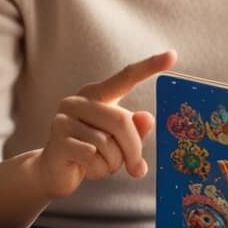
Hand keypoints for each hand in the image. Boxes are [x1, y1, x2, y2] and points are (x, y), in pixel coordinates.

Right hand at [35, 50, 176, 200]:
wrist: (55, 172)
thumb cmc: (92, 151)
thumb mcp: (118, 140)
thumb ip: (134, 129)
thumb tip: (147, 117)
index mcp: (97, 94)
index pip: (126, 76)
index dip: (149, 66)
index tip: (173, 55)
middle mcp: (78, 101)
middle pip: (121, 122)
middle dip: (133, 150)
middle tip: (136, 168)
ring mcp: (64, 119)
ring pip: (107, 144)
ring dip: (113, 164)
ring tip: (102, 165)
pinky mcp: (58, 141)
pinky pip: (93, 158)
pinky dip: (98, 170)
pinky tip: (87, 169)